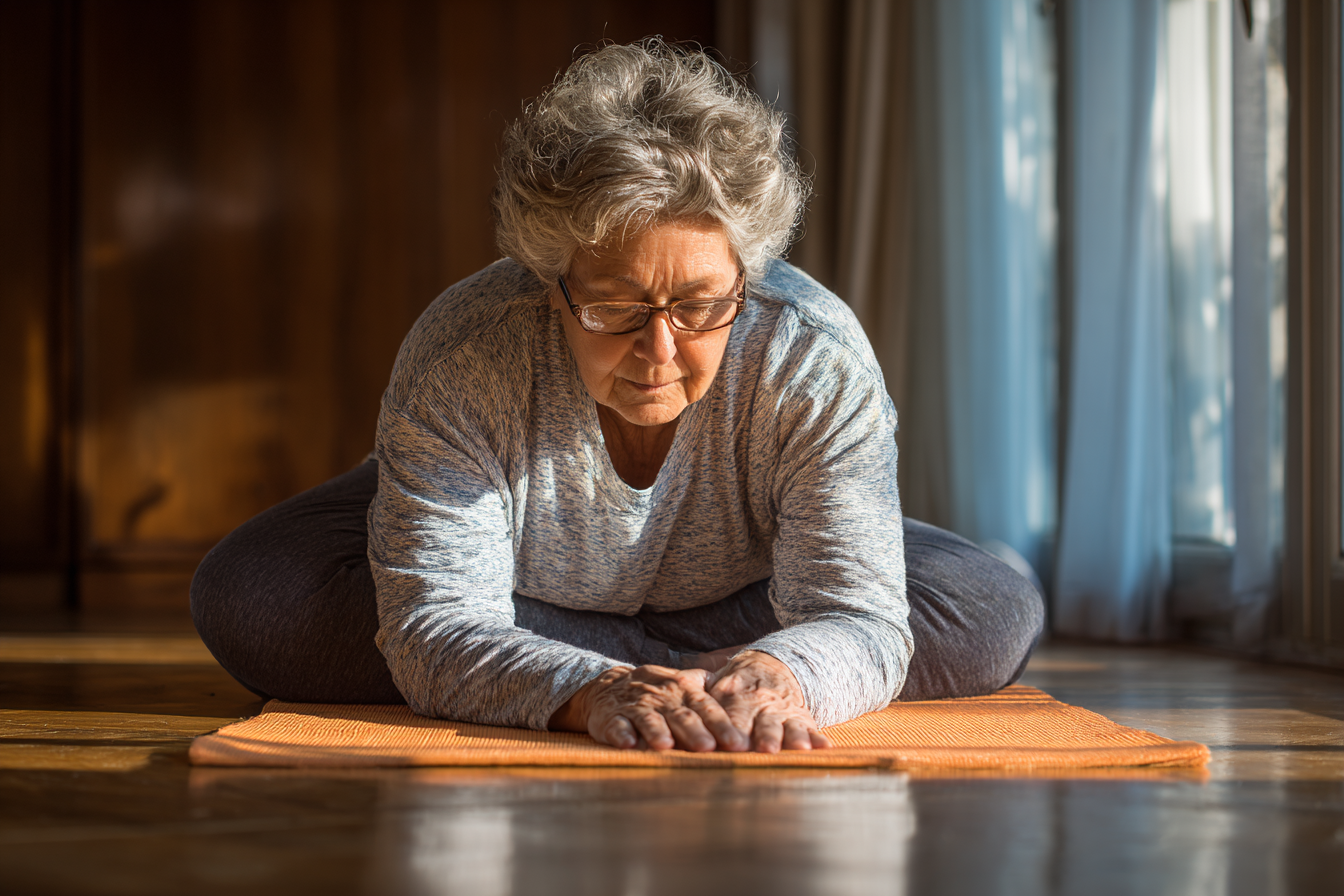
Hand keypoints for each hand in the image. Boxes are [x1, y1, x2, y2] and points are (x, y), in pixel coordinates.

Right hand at [549, 665, 749, 752]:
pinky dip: (622, 735)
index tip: (738, 744)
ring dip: (657, 732)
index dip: (722, 726)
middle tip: (708, 748)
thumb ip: (710, 691)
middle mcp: (663, 698)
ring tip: (667, 746)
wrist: (609, 686)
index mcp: (684, 691)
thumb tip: (745, 699)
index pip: (707, 708)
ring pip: (649, 719)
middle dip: (695, 732)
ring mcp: (636, 707)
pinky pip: (618, 726)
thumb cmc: (656, 692)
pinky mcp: (612, 718)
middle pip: (681, 716)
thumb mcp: (683, 684)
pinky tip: (628, 745)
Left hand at [707, 650, 830, 752]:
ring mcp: (784, 712)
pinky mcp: (802, 719)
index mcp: (736, 697)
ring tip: (797, 749)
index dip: (733, 729)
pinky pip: (812, 729)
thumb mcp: (717, 688)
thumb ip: (699, 705)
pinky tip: (824, 750)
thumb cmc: (736, 688)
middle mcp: (761, 705)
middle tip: (765, 749)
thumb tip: (669, 722)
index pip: (733, 715)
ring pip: (789, 726)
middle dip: (765, 736)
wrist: (773, 666)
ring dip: (792, 738)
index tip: (733, 745)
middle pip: (763, 722)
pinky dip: (818, 740)